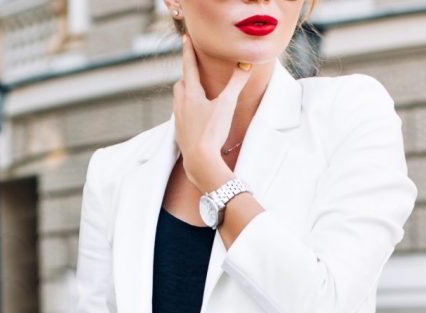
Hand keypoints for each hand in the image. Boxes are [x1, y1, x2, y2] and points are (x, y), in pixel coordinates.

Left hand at [173, 35, 250, 191]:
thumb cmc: (212, 132)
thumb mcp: (227, 105)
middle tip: (191, 69)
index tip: (185, 38)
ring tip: (193, 93)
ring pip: (179, 100)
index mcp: (191, 94)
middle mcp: (181, 105)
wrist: (200, 161)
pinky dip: (186, 111)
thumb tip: (246, 64)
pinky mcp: (180, 135)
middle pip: (181, 83)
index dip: (188, 51)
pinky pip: (181, 116)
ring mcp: (179, 120)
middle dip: (186, 74)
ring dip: (185, 93)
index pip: (189, 66)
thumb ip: (236, 83)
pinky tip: (193, 118)